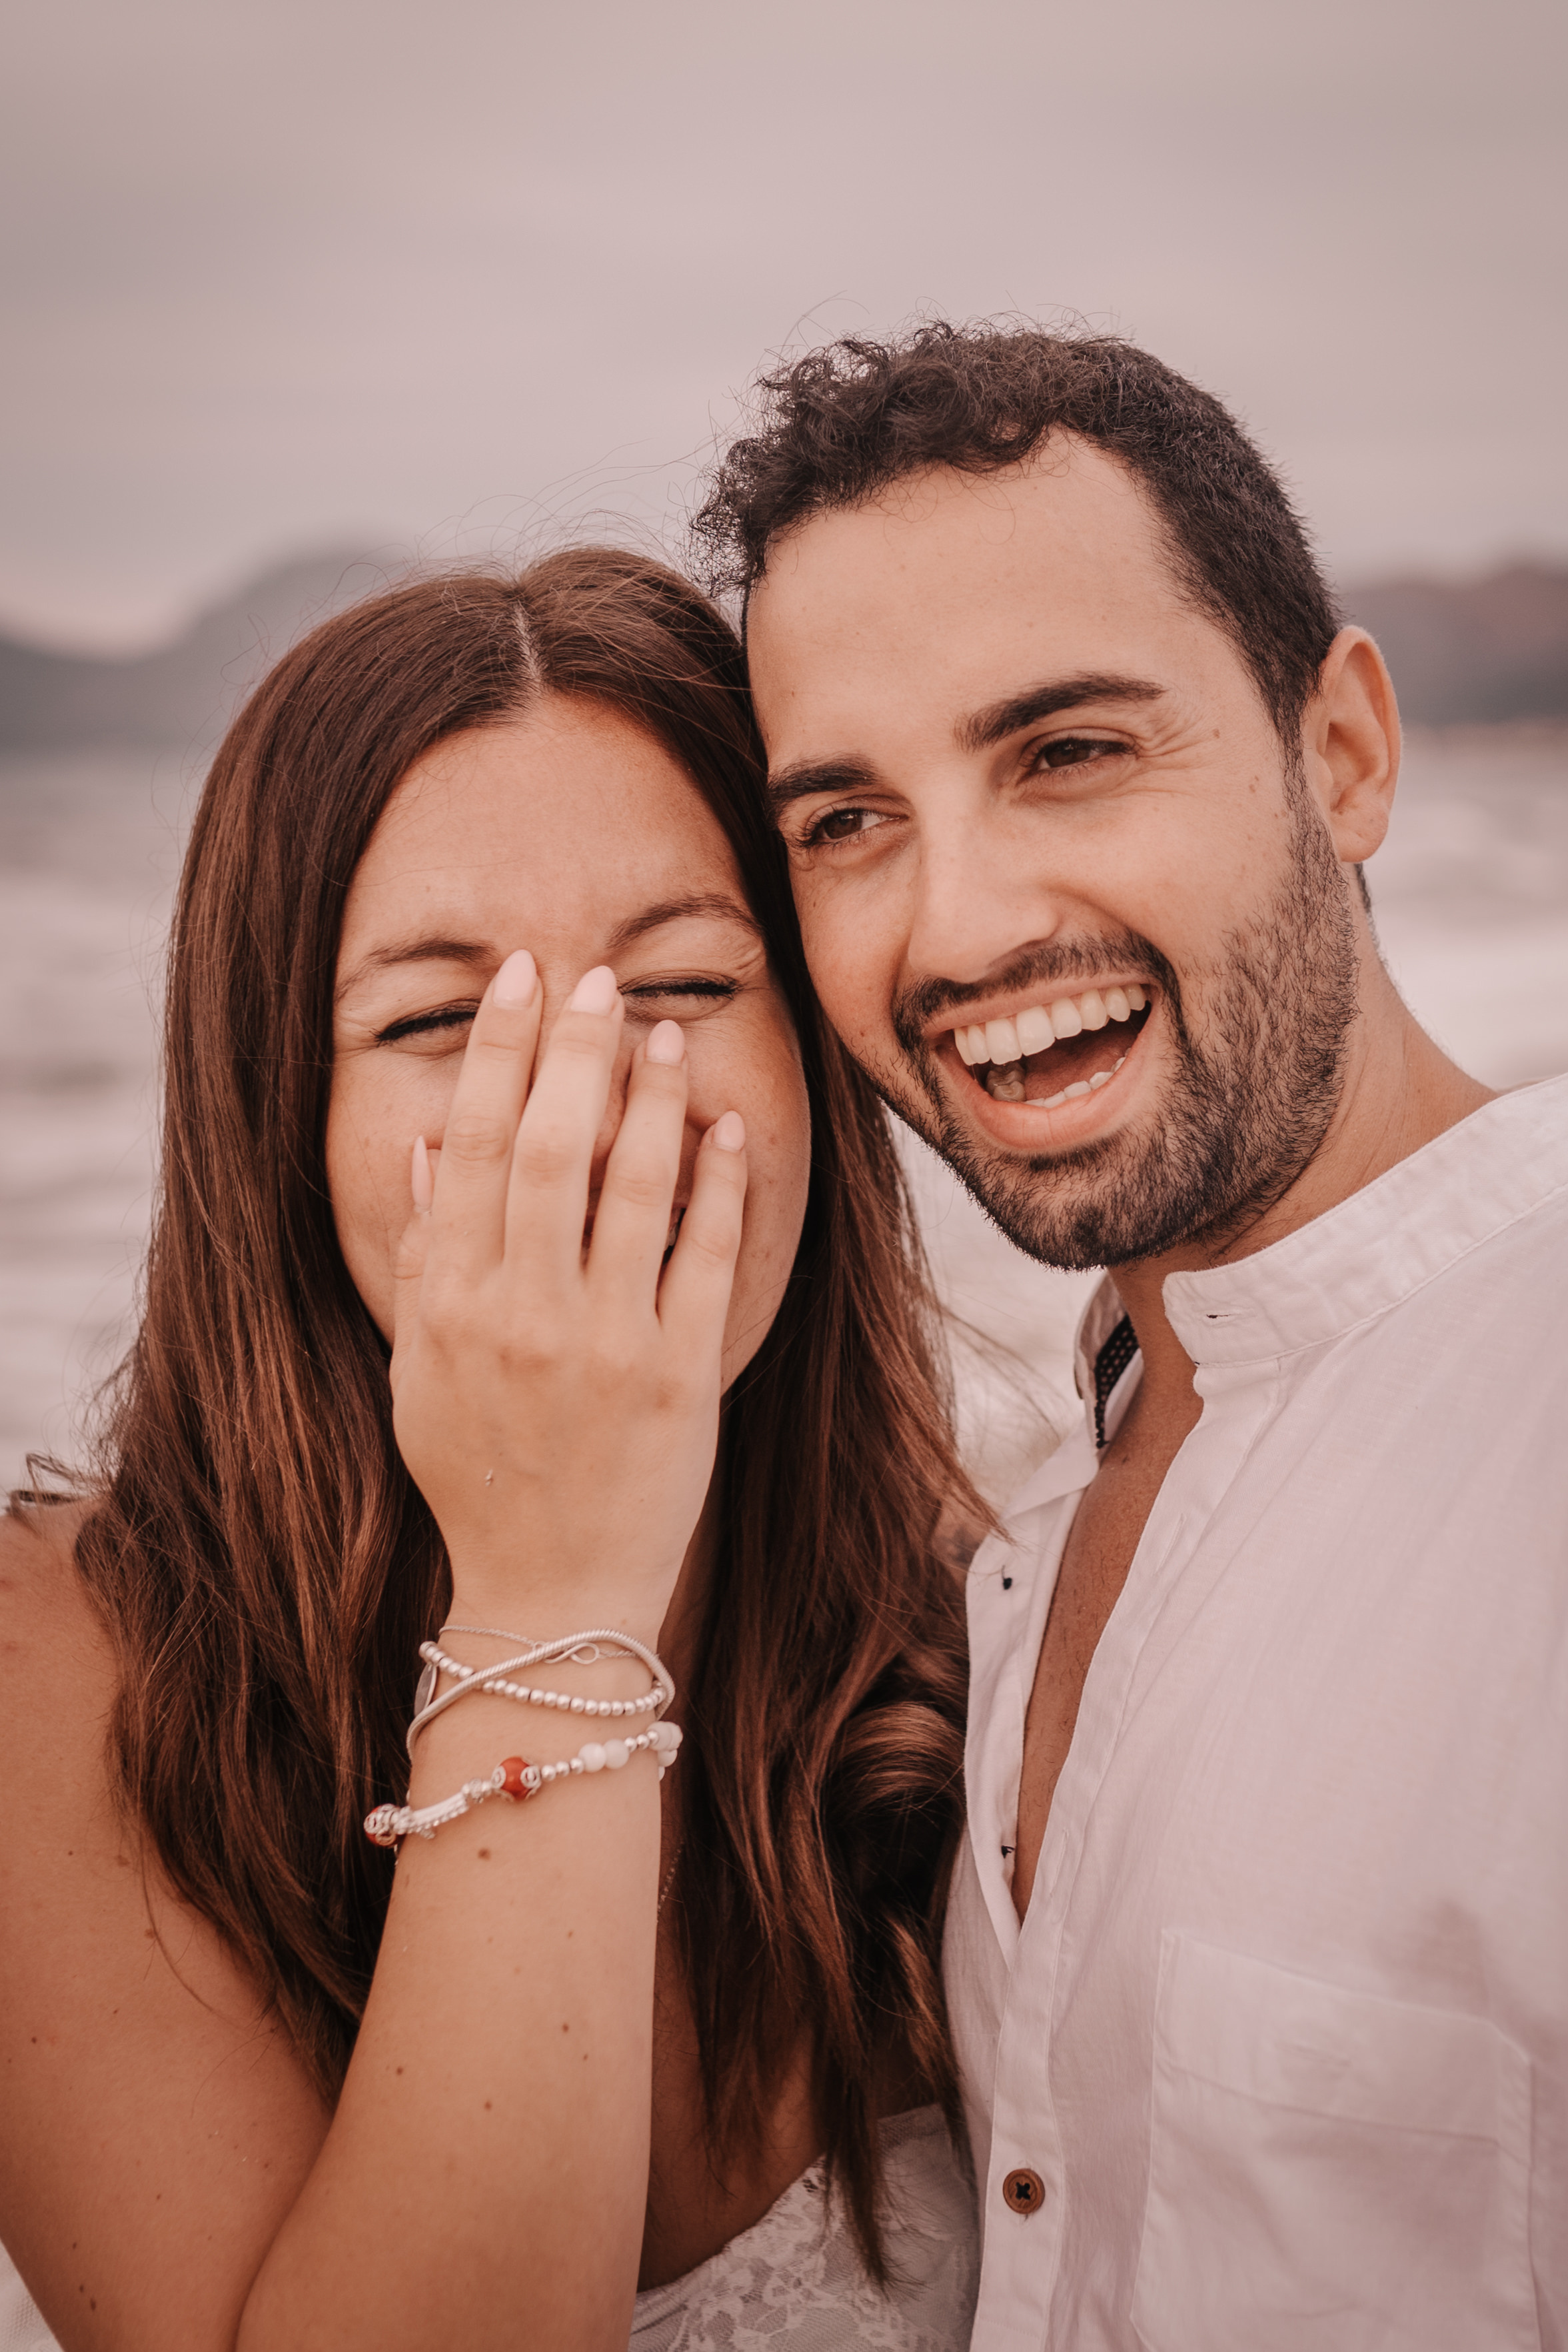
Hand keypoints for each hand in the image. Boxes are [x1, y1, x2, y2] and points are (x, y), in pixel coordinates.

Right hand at [388, 951, 747, 1642]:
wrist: (551, 1590)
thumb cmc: (479, 1474)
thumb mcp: (417, 1371)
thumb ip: (423, 1256)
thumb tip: (429, 1146)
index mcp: (453, 1304)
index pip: (473, 1146)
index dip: (498, 1051)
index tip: (521, 982)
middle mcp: (523, 1314)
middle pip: (550, 1146)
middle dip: (574, 1049)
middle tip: (597, 978)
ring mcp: (605, 1344)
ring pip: (632, 1187)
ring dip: (651, 1097)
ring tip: (665, 1031)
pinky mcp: (682, 1376)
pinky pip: (706, 1256)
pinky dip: (719, 1184)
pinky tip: (726, 1126)